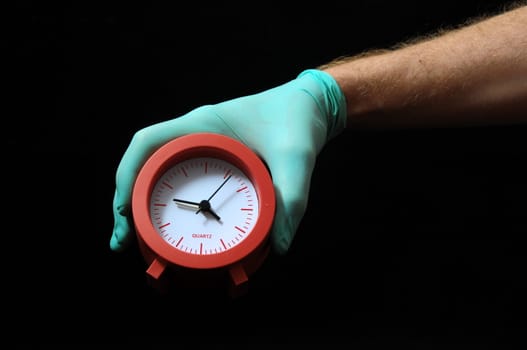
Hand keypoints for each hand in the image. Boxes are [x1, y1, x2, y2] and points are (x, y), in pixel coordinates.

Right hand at [110, 69, 346, 254]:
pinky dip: (165, 201)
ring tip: (136, 239)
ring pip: (156, 171)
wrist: (311, 105)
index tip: (124, 211)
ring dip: (141, 202)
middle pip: (143, 162)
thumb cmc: (298, 120)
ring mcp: (202, 145)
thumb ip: (291, 200)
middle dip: (126, 199)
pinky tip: (167, 224)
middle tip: (124, 239)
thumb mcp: (296, 158)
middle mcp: (195, 134)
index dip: (126, 174)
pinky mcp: (213, 158)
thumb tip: (279, 246)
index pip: (147, 143)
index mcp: (204, 125)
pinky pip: (177, 177)